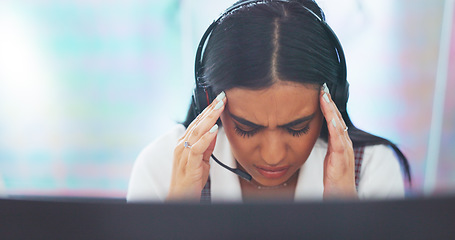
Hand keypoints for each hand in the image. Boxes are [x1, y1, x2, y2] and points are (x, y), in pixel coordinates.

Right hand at [167, 92, 225, 200]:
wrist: (181, 198)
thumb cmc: (190, 180)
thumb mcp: (202, 159)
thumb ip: (207, 145)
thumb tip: (215, 131)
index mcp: (185, 143)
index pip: (198, 122)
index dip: (209, 110)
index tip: (220, 100)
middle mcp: (182, 145)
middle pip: (198, 123)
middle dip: (211, 109)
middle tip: (222, 97)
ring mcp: (183, 153)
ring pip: (197, 131)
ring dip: (210, 118)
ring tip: (220, 107)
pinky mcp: (188, 164)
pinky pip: (197, 148)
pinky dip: (206, 137)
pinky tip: (214, 129)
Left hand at [319, 84, 356, 198]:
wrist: (342, 196)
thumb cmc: (335, 180)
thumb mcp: (330, 159)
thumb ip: (329, 147)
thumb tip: (322, 135)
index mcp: (340, 143)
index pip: (334, 120)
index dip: (328, 106)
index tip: (320, 92)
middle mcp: (344, 143)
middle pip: (337, 118)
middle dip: (329, 102)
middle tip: (322, 87)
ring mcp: (344, 150)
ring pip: (338, 125)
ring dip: (331, 109)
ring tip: (324, 96)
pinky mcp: (341, 158)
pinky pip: (338, 140)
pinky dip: (335, 127)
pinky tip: (330, 118)